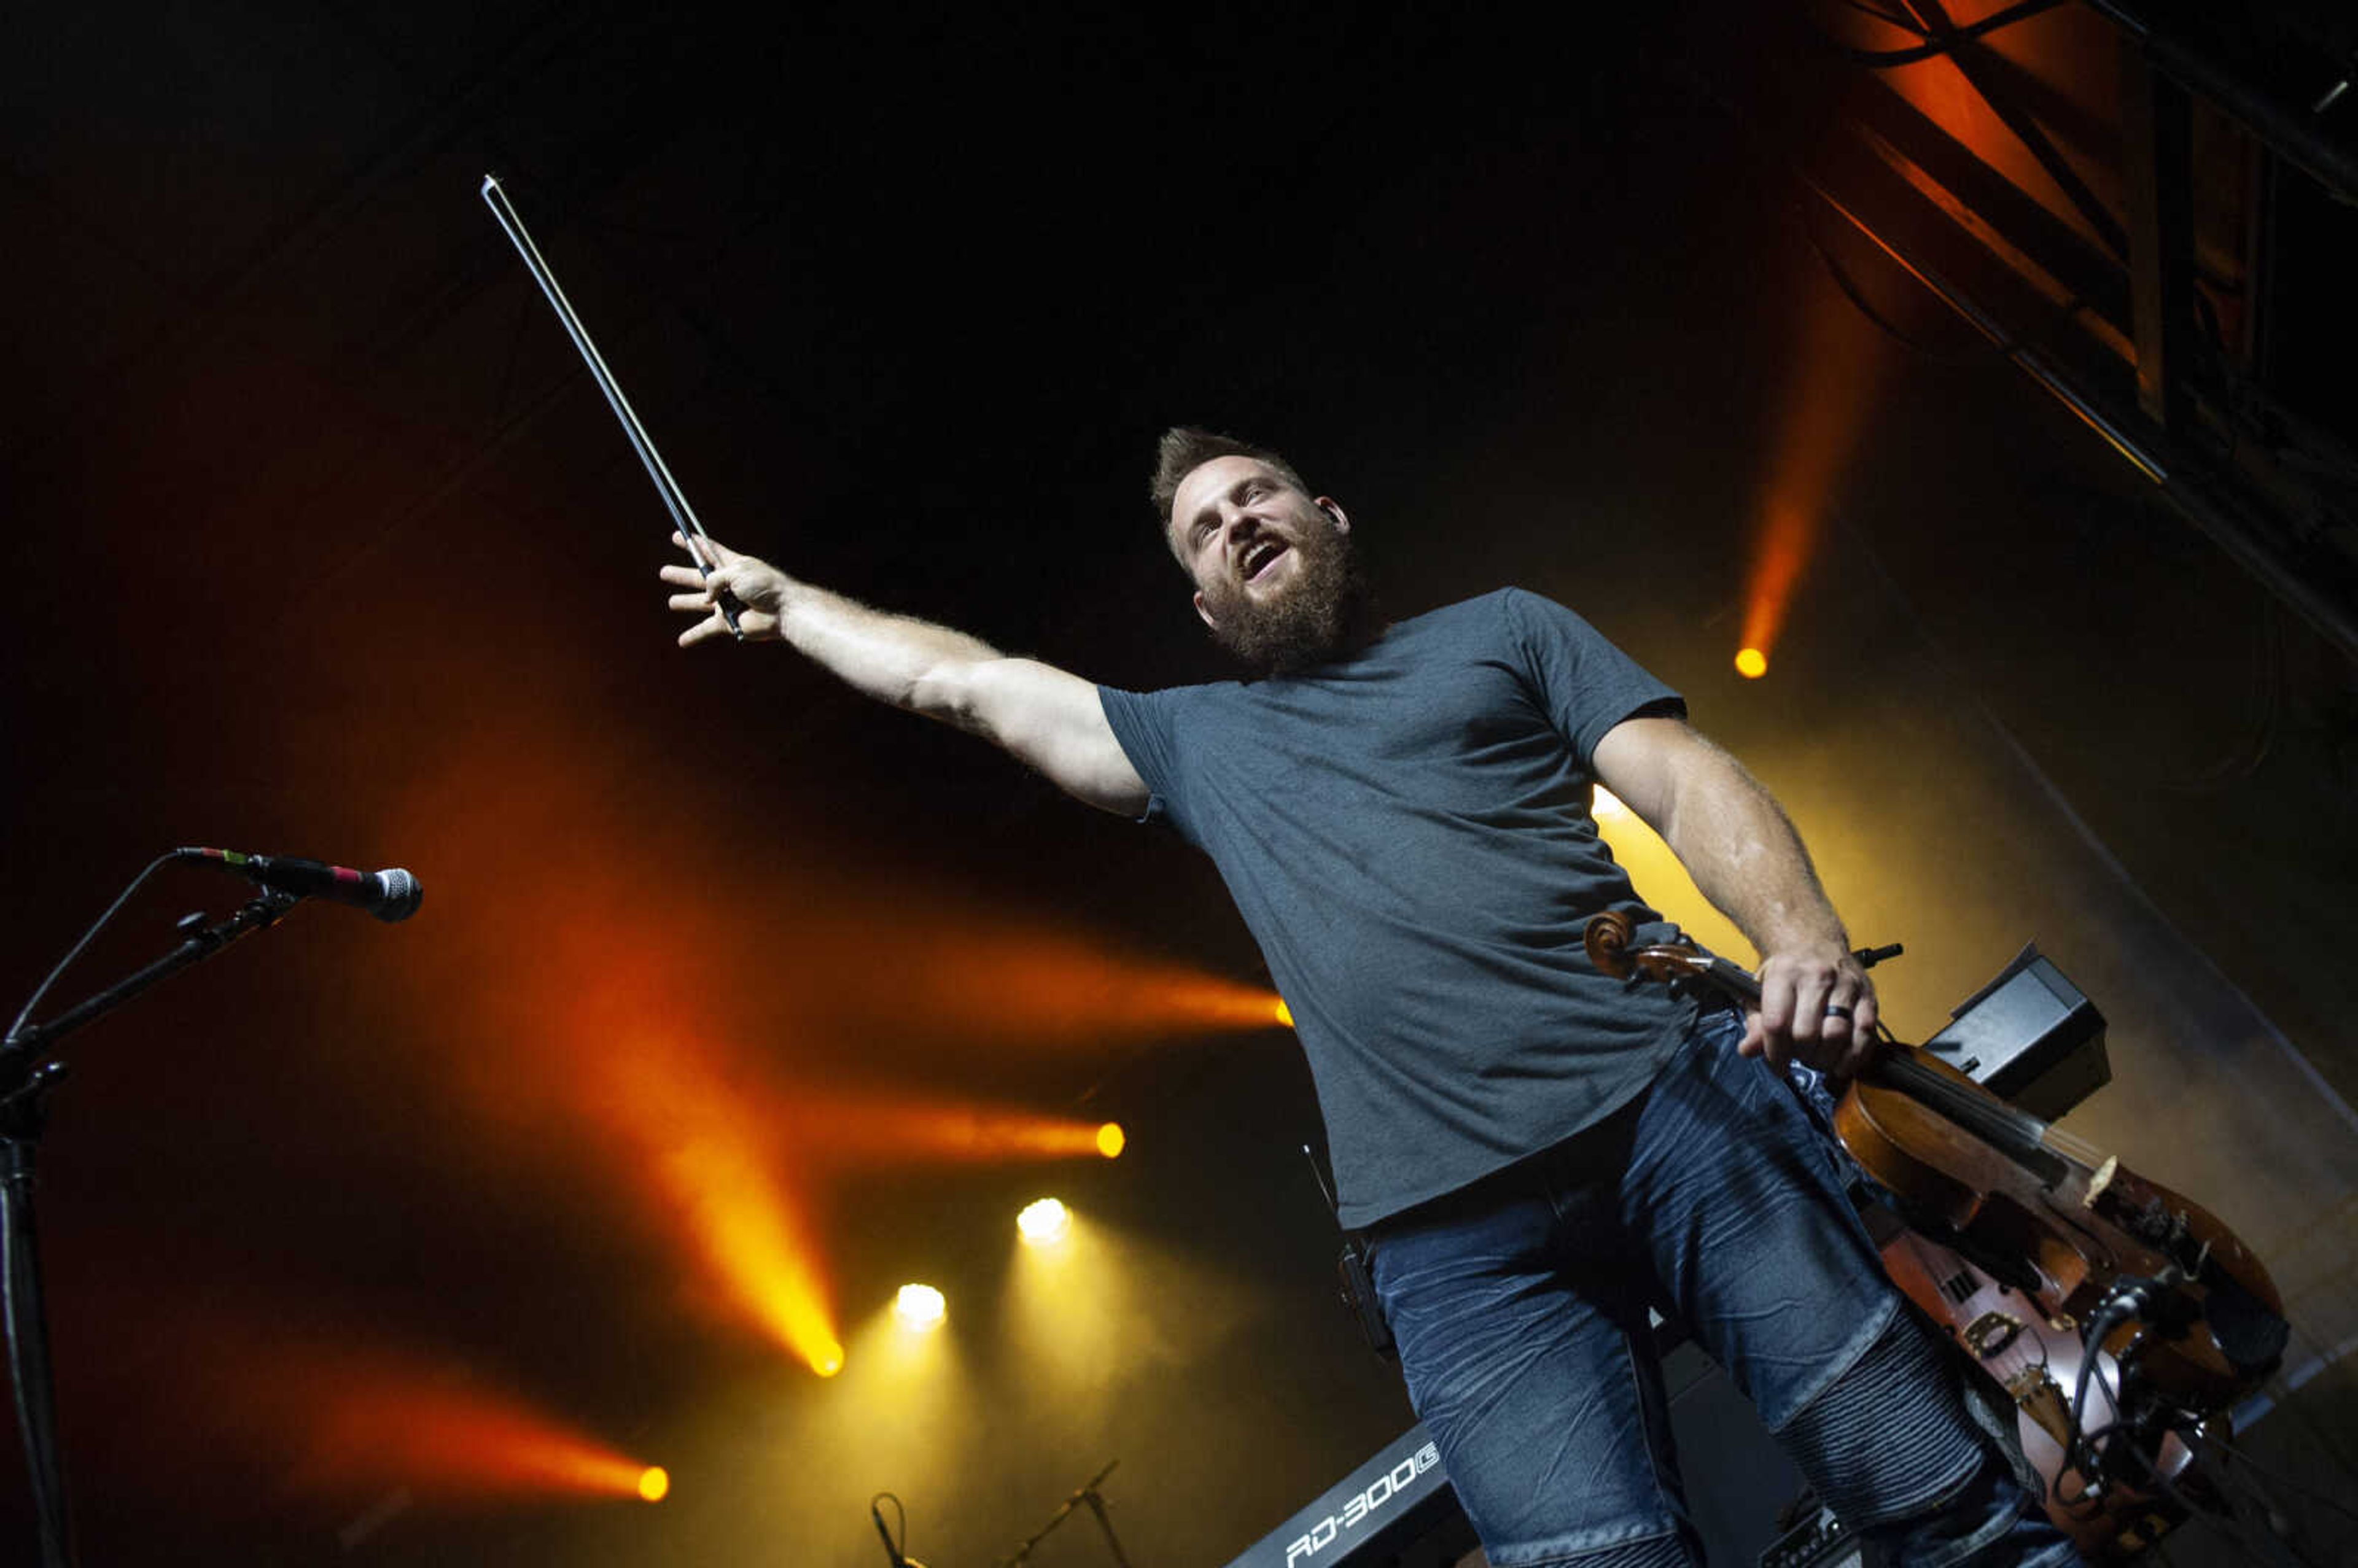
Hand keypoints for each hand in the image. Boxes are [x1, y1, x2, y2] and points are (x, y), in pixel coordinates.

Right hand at [659, 532, 787, 644]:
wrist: (783, 611)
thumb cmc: (765, 586)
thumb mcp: (737, 571)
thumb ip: (714, 579)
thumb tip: (707, 598)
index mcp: (733, 565)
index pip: (709, 551)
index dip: (694, 544)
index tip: (678, 536)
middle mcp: (728, 584)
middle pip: (699, 577)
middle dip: (682, 575)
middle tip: (664, 572)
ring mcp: (727, 604)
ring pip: (700, 603)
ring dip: (685, 602)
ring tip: (672, 602)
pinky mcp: (728, 623)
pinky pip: (706, 630)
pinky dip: (694, 635)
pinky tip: (682, 641)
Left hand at [1739, 941, 1877, 1079]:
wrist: (1814, 940)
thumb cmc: (1787, 970)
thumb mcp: (1760, 989)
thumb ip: (1755, 1023)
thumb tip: (1749, 1050)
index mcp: (1784, 974)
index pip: (1777, 1024)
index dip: (1775, 1053)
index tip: (1777, 1066)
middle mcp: (1816, 977)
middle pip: (1807, 1033)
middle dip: (1800, 1055)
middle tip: (1799, 1057)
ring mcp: (1845, 985)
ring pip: (1837, 1035)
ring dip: (1826, 1058)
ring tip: (1818, 1059)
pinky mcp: (1867, 995)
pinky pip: (1866, 1033)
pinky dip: (1855, 1055)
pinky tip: (1842, 1062)